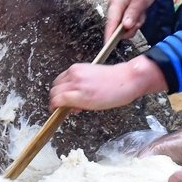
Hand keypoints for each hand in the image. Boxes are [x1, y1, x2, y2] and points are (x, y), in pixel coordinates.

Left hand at [49, 56, 166, 111]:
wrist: (126, 80)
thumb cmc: (115, 80)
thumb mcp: (93, 77)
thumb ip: (80, 84)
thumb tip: (72, 97)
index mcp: (77, 69)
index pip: (59, 81)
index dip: (61, 91)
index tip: (65, 98)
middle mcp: (74, 74)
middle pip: (54, 88)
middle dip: (58, 98)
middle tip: (66, 106)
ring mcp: (76, 85)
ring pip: (54, 94)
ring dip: (57, 104)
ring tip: (69, 109)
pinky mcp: (79, 96)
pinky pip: (59, 101)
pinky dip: (56, 107)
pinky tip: (63, 112)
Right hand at [105, 0, 162, 40]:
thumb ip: (133, 13)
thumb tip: (124, 27)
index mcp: (115, 3)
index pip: (110, 22)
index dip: (109, 35)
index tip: (108, 47)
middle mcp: (114, 7)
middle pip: (118, 28)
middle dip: (131, 27)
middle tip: (141, 17)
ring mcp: (119, 10)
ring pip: (126, 27)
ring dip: (136, 23)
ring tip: (142, 12)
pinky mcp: (124, 13)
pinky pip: (130, 23)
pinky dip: (137, 20)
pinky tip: (141, 11)